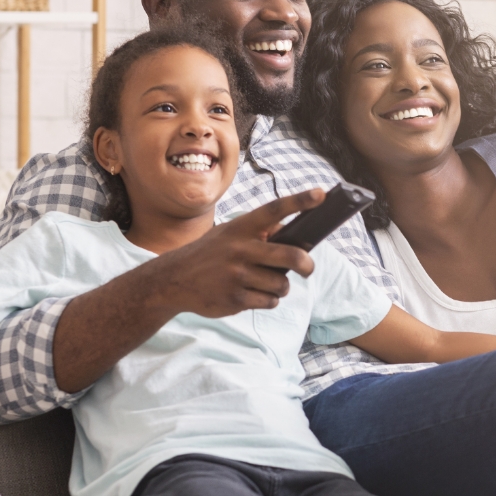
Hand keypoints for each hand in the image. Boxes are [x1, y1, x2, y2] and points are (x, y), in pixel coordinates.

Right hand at [153, 188, 324, 317]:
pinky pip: (270, 301)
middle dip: (307, 265)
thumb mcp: (230, 234)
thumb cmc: (211, 254)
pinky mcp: (235, 298)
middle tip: (308, 268)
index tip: (321, 194)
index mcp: (241, 227)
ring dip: (281, 286)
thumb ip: (259, 233)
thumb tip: (297, 237)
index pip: (275, 210)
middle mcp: (240, 249)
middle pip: (291, 256)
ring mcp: (237, 275)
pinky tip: (252, 294)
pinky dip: (268, 299)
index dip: (300, 201)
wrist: (174, 280)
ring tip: (266, 283)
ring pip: (282, 284)